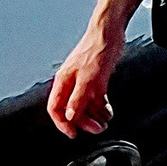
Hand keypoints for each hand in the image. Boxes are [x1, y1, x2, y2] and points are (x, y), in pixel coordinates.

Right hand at [48, 18, 125, 139]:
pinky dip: (101, 107)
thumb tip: (69, 117)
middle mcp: (72, 83)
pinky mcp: (96, 79)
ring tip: (104, 123)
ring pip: (84, 106)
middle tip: (96, 128)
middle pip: (71, 110)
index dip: (62, 123)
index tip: (73, 133)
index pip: (55, 108)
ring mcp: (84, 81)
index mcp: (64, 81)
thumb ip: (78, 99)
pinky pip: (95, 99)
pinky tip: (107, 112)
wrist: (111, 31)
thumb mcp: (89, 78)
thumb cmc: (97, 49)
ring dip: (94, 116)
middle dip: (83, 122)